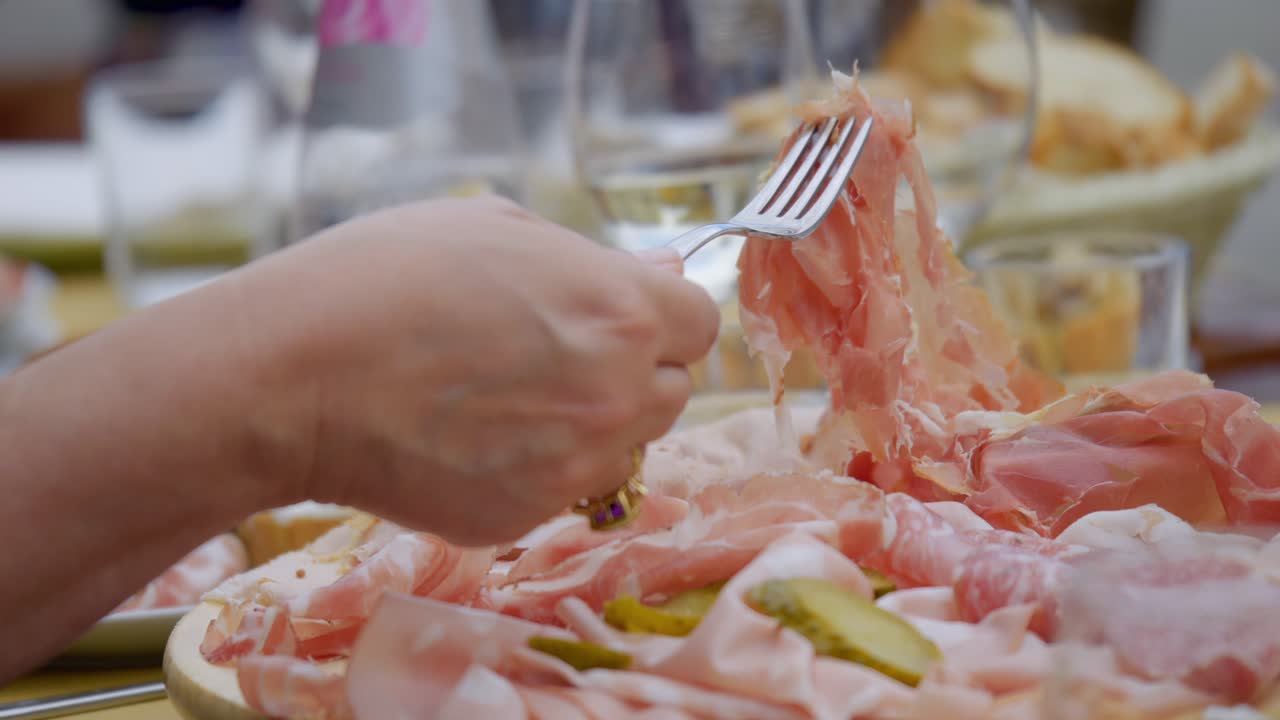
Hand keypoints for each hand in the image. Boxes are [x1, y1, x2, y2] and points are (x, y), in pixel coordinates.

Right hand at [227, 196, 719, 545]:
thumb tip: (655, 268)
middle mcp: (618, 394)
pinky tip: (475, 439)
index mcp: (622, 310)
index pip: (699, 323)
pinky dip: (538, 467)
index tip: (625, 314)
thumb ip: (590, 258)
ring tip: (511, 398)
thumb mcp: (494, 227)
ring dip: (594, 424)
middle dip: (635, 370)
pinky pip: (564, 490)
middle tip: (558, 353)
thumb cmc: (384, 277)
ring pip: (626, 447)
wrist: (294, 376)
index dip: (663, 315)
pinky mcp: (525, 516)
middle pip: (673, 390)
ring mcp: (575, 465)